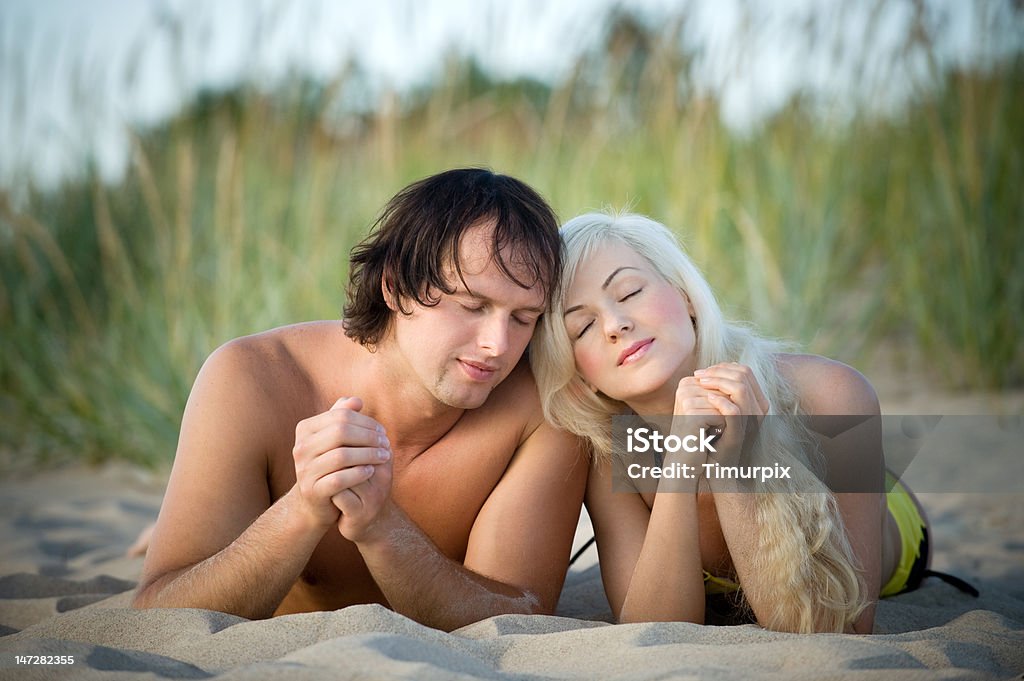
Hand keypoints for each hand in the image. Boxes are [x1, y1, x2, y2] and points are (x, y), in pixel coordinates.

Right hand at [291, 397, 391, 530]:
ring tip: (384, 457)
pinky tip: (371, 470)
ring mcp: (304, 470)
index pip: (341, 416)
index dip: (366, 422)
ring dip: (368, 455)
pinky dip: (358, 473)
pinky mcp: (312, 491)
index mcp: (305, 429)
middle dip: (368, 437)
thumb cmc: (330, 463)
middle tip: (386, 443)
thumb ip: (342, 416)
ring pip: (341, 456)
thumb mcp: (335, 438)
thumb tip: (356, 400)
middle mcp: (301, 447)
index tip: (382, 431)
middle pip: (341, 432)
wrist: (315, 499)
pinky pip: (339, 479)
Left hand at [675, 363, 768, 465]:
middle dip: (718, 370)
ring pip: (741, 389)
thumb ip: (721, 391)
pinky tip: (706, 397)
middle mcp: (758, 410)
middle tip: (698, 375)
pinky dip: (720, 401)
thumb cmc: (714, 436)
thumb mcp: (719, 410)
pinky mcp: (739, 434)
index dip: (724, 367)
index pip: (745, 372)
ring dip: (717, 381)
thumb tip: (711, 370)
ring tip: (700, 383)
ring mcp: (750, 421)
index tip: (705, 371)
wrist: (716, 466)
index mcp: (756, 401)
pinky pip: (734, 411)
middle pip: (744, 375)